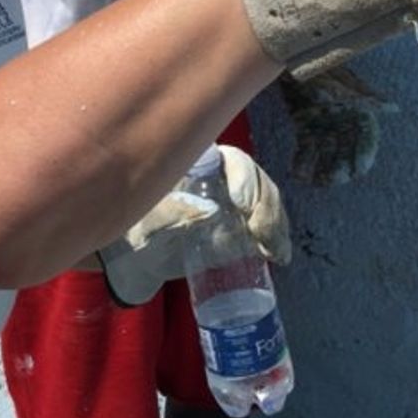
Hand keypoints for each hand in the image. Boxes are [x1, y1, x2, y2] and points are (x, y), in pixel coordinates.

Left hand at [96, 145, 289, 306]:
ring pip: (266, 202)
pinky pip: (265, 224)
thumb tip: (210, 211)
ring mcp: (234, 200)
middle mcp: (222, 175)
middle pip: (256, 181)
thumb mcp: (147, 222)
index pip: (232, 160)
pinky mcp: (239, 224)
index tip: (240, 204)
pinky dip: (276, 238)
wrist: (138, 257)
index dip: (244, 177)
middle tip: (262, 237)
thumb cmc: (137, 230)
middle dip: (266, 206)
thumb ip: (171, 213)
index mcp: (199, 164)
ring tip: (275, 252)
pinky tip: (280, 256)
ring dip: (276, 224)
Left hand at [280, 62, 395, 186]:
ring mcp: (324, 128)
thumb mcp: (345, 85)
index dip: (363, 157)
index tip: (357, 171)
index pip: (365, 142)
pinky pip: (306, 150)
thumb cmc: (325, 71)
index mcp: (357, 115)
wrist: (296, 60)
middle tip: (331, 180)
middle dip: (339, 168)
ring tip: (313, 181)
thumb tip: (393, 108)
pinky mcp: (305, 128)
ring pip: (325, 155)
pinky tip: (298, 174)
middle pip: (345, 153)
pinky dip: (303, 162)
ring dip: (320, 169)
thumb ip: (367, 98)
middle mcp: (342, 125)